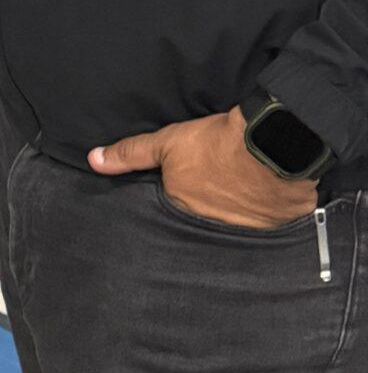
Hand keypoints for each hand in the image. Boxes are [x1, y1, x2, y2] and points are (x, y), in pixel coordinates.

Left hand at [89, 110, 318, 227]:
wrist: (273, 141)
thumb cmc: (217, 143)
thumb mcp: (167, 143)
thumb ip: (130, 154)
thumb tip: (93, 161)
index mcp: (184, 211)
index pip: (176, 211)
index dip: (183, 196)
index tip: (191, 186)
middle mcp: (213, 229)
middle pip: (205, 220)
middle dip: (208, 210)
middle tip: (218, 191)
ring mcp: (249, 231)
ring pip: (238, 224)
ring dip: (239, 214)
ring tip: (243, 194)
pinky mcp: (280, 225)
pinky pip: (272, 224)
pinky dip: (270, 215)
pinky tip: (269, 200)